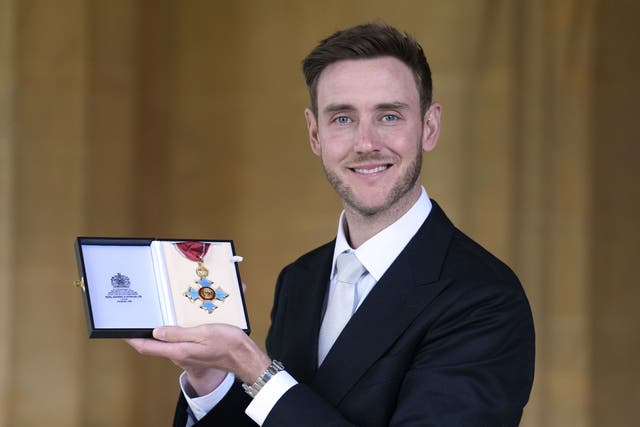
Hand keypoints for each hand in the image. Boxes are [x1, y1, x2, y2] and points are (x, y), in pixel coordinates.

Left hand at [127, 323, 270, 394]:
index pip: (147, 347)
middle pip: (155, 345)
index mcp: (179, 350)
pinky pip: (181, 340)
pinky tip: (182, 320)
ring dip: (161, 330)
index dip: (132, 339)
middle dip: (144, 333)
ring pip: (168, 342)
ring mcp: (188, 353)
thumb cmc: (228, 345)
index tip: (121, 331)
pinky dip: (176, 330)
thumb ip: (178, 333)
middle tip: (138, 319)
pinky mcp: (197, 350)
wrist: (245, 357)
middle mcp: (180, 353)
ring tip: (157, 315)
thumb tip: (156, 331)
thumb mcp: (203, 334)